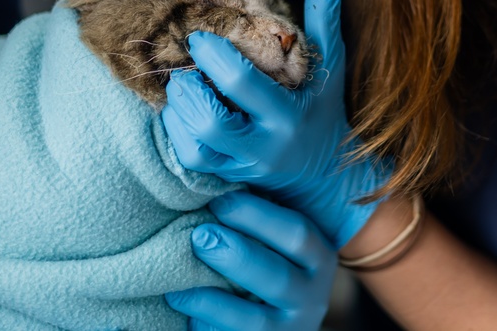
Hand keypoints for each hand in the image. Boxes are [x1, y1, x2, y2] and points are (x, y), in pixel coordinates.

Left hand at [161, 0, 390, 247]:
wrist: (326, 173)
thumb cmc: (322, 108)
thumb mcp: (330, 64)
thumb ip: (325, 18)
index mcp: (288, 112)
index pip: (241, 83)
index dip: (214, 56)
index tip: (201, 37)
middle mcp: (263, 145)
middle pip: (209, 122)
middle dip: (188, 89)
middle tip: (186, 67)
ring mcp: (242, 166)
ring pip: (193, 147)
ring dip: (178, 112)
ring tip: (183, 87)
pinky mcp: (226, 177)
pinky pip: (191, 160)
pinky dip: (179, 132)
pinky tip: (184, 111)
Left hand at [165, 191, 335, 330]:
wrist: (282, 318)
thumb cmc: (271, 260)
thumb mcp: (279, 240)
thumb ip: (259, 217)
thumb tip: (216, 181)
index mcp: (319, 258)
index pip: (297, 234)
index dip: (257, 216)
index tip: (219, 200)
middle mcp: (312, 297)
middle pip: (277, 278)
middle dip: (235, 255)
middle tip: (199, 236)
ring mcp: (289, 329)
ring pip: (254, 321)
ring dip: (211, 299)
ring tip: (177, 284)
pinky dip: (205, 325)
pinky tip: (182, 307)